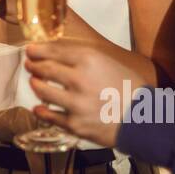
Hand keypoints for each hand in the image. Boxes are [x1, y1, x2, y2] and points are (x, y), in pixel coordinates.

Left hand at [23, 34, 153, 147]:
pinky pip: (50, 115)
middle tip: (30, 64)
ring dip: (35, 85)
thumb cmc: (131, 88)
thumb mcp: (109, 62)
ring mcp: (75, 102)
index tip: (30, 50)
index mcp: (88, 59)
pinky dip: (41, 111)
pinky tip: (39, 108)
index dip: (38, 50)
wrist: (145, 118)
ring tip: (35, 83)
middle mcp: (78, 78)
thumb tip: (62, 55)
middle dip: (33, 65)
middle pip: (44, 68)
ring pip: (42, 90)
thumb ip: (86, 58)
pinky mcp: (74, 123)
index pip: (53, 50)